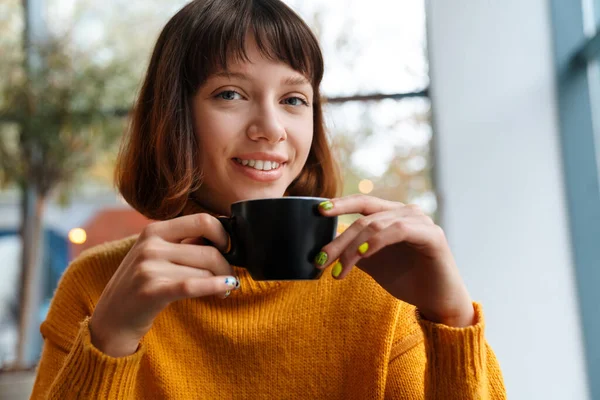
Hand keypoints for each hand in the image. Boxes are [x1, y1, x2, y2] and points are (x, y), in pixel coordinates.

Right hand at [90, 213, 239, 356]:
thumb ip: (184, 243)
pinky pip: (193, 285)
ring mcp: (148, 267)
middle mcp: (150, 245)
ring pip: (204, 270)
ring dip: (221, 281)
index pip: (202, 220)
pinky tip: (225, 289)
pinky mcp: (151, 290)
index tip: (229, 248)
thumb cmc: (140, 286)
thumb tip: (223, 237)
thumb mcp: (156, 256)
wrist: (111, 320)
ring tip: (223, 290)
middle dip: (226, 265)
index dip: (223, 234)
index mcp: (154, 230)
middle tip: (231, 277)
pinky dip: (215, 286)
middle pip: (208, 250)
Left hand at [316, 194, 474, 326]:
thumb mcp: (372, 263)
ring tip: (339, 270)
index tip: (318, 211)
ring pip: (376, 226)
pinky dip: (377, 241)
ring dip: (353, 248)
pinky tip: (363, 255)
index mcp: (392, 215)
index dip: (341, 204)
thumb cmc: (407, 279)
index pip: (363, 203)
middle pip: (364, 219)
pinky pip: (398, 230)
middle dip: (339, 241)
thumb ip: (353, 250)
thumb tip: (324, 248)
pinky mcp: (432, 234)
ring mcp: (421, 221)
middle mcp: (407, 212)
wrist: (437, 302)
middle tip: (321, 260)